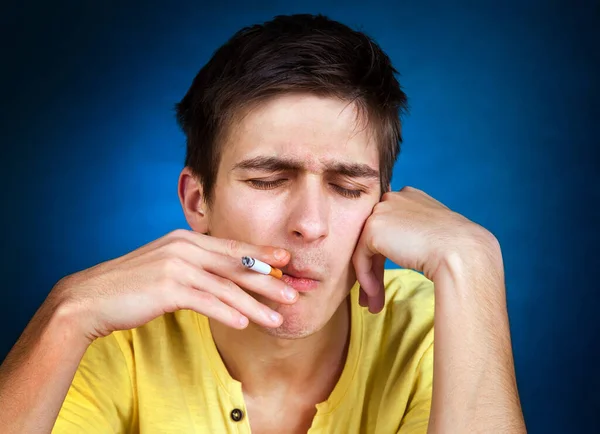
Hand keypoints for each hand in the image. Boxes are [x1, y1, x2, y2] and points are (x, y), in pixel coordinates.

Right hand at [49, 229, 297, 341]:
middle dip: (269, 281)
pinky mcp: (167, 287)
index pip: (232, 247)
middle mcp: (184, 247)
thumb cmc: (131, 285)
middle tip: (294, 293)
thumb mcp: (165, 266)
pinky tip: (245, 323)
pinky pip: (207, 301)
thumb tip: (221, 277)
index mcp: (186, 239)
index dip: (262, 256)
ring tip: (277, 320)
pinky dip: (229, 312)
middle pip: (237, 265)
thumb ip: (193, 265)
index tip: (286, 264)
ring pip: (227, 287)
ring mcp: (176, 265)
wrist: (90, 298)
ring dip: (255, 305)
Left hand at [352, 186, 496, 312]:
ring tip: (373, 305)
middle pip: (375, 239)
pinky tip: (375, 296)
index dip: (385, 256)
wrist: (462, 252)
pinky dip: (366, 279)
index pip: (389, 228)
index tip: (386, 278)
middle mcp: (393, 198)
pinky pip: (361, 258)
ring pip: (365, 250)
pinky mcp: (373, 228)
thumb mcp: (434, 234)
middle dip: (373, 270)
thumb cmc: (457, 249)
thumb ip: (415, 235)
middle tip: (374, 295)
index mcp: (409, 197)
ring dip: (369, 280)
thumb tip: (402, 251)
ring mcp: (381, 211)